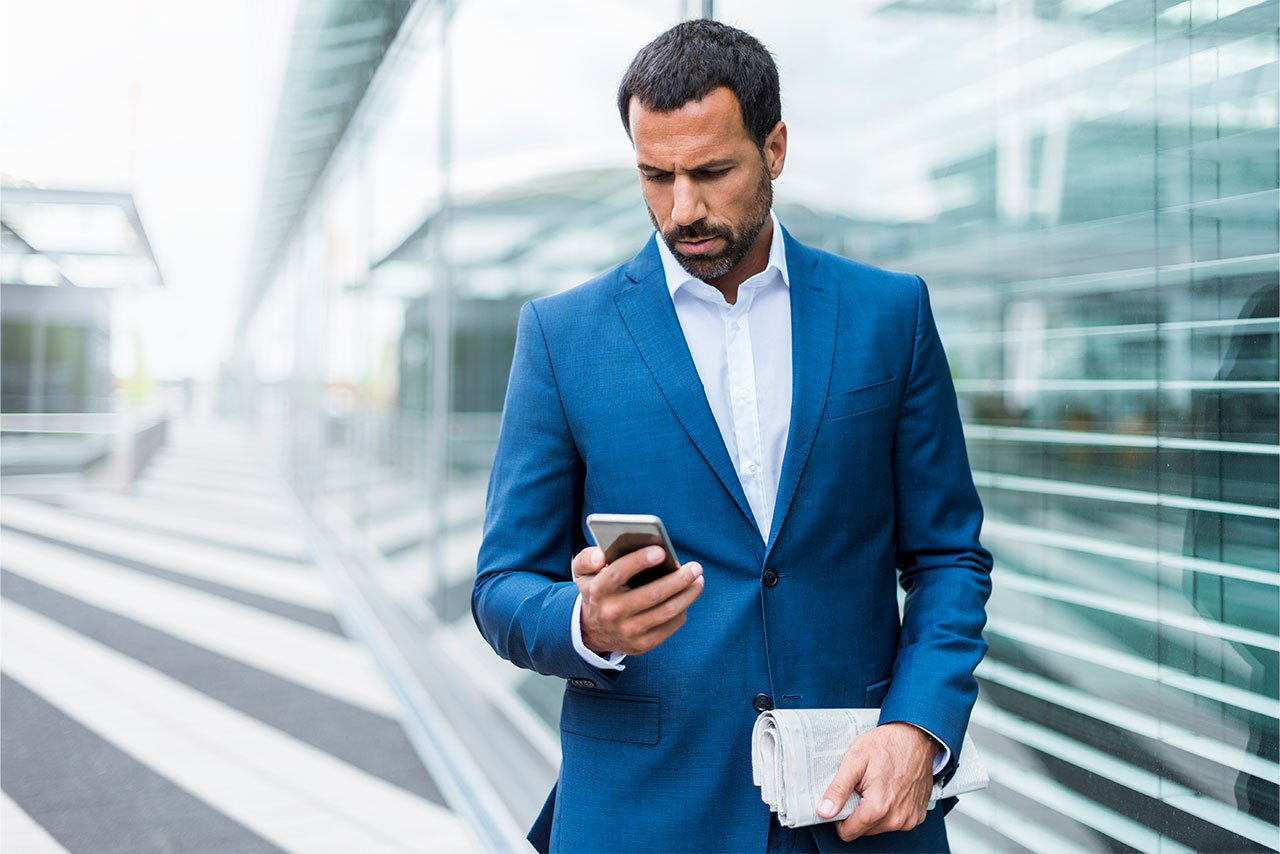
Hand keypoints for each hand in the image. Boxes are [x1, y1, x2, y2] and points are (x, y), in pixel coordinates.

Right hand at [571, 546, 703, 655]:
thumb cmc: (597, 590)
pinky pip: (670, 625)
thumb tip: (601, 556)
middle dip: (678, 579)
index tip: (661, 550)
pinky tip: (688, 596)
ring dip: (687, 594)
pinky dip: (683, 609)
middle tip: (695, 567)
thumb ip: (587, 557)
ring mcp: (628, 632)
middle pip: (651, 595)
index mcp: (598, 590)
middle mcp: (612, 613)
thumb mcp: (583, 573)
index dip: (639, 561)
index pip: (617, 573)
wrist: (594, 630)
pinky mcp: (643, 644)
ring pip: (666, 611)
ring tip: (698, 580)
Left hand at [816, 722, 936, 840]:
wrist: (916, 737)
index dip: (840, 816)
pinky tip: (891, 789)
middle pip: (863, 830)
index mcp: (878, 808)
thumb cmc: (887, 745)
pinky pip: (896, 822)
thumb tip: (824, 811)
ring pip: (879, 828)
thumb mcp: (854, 761)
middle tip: (862, 786)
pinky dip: (890, 810)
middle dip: (858, 811)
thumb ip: (838, 789)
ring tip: (877, 786)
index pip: (848, 833)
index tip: (845, 798)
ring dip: (874, 811)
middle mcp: (896, 818)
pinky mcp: (917, 816)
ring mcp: (909, 819)